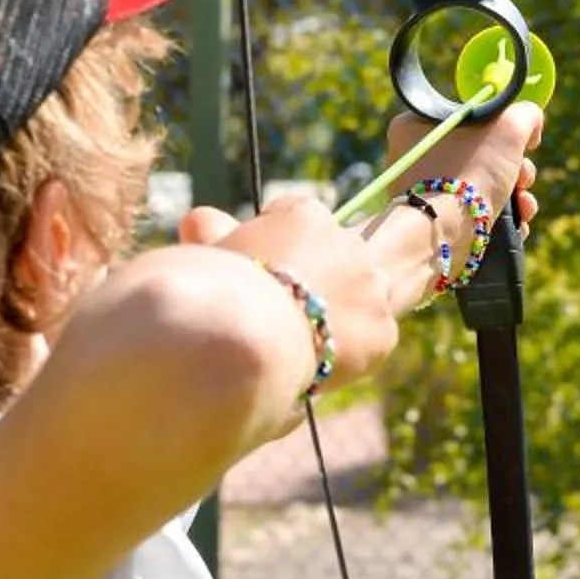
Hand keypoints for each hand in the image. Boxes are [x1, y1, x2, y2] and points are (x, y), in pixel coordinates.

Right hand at [179, 192, 403, 386]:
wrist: (250, 340)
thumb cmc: (217, 292)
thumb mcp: (212, 255)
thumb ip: (211, 232)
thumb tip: (196, 220)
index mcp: (304, 215)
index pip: (297, 218)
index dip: (277, 244)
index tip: (261, 270)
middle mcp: (348, 242)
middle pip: (336, 258)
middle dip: (317, 278)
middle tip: (286, 310)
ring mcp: (372, 285)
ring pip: (361, 297)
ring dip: (340, 312)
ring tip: (305, 340)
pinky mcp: (383, 330)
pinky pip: (371, 340)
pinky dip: (351, 353)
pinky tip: (320, 363)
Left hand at [384, 94, 544, 230]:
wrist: (443, 237)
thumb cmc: (470, 173)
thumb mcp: (508, 126)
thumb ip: (525, 115)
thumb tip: (531, 128)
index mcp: (417, 125)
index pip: (471, 117)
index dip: (502, 128)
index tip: (520, 143)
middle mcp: (416, 158)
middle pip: (482, 152)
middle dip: (516, 168)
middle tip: (523, 178)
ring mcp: (426, 193)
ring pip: (484, 184)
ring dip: (517, 195)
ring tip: (525, 207)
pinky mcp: (438, 223)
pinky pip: (477, 212)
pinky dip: (502, 217)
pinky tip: (518, 224)